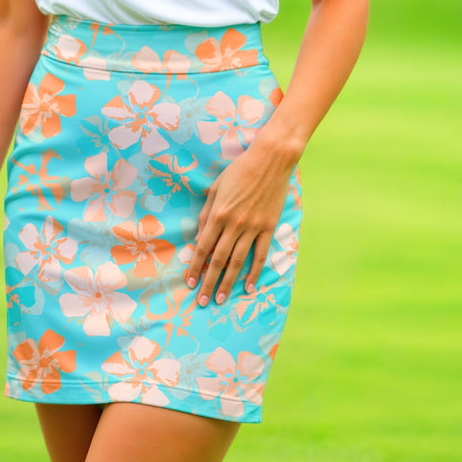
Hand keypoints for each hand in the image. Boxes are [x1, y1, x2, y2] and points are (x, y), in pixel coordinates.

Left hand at [185, 136, 295, 306]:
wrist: (270, 160)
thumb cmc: (240, 170)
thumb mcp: (215, 188)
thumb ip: (206, 214)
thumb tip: (200, 238)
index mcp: (218, 214)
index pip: (203, 247)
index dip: (195, 267)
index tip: (190, 282)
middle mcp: (234, 224)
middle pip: (218, 260)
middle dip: (209, 282)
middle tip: (202, 301)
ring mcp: (253, 227)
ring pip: (238, 262)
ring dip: (228, 282)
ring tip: (221, 299)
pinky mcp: (268, 227)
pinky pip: (260, 255)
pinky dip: (254, 272)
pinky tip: (248, 287)